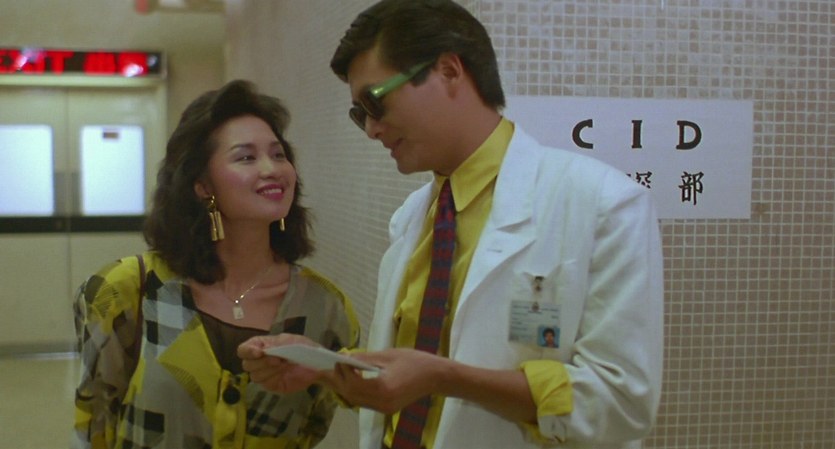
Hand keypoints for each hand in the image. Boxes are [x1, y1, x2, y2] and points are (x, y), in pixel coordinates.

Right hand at [237, 333, 323, 393]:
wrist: (317, 364)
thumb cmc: (303, 348)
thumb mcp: (290, 340)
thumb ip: (275, 344)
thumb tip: (262, 351)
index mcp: (261, 346)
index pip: (243, 350)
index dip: (247, 351)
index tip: (260, 352)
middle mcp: (259, 360)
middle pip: (246, 364)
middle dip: (262, 362)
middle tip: (279, 359)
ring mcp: (265, 374)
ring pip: (254, 375)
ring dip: (269, 370)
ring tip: (284, 365)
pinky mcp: (271, 385)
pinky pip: (264, 384)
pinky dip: (273, 377)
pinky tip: (283, 373)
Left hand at [321, 348, 450, 413]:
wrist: (436, 376)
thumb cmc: (415, 361)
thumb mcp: (388, 355)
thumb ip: (365, 358)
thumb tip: (345, 357)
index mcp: (383, 389)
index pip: (353, 384)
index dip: (342, 372)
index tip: (338, 359)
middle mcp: (382, 403)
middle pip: (351, 395)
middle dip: (339, 380)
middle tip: (333, 365)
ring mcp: (384, 408)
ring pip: (356, 400)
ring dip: (345, 386)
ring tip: (338, 371)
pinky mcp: (387, 408)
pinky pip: (364, 401)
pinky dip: (355, 390)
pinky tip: (352, 378)